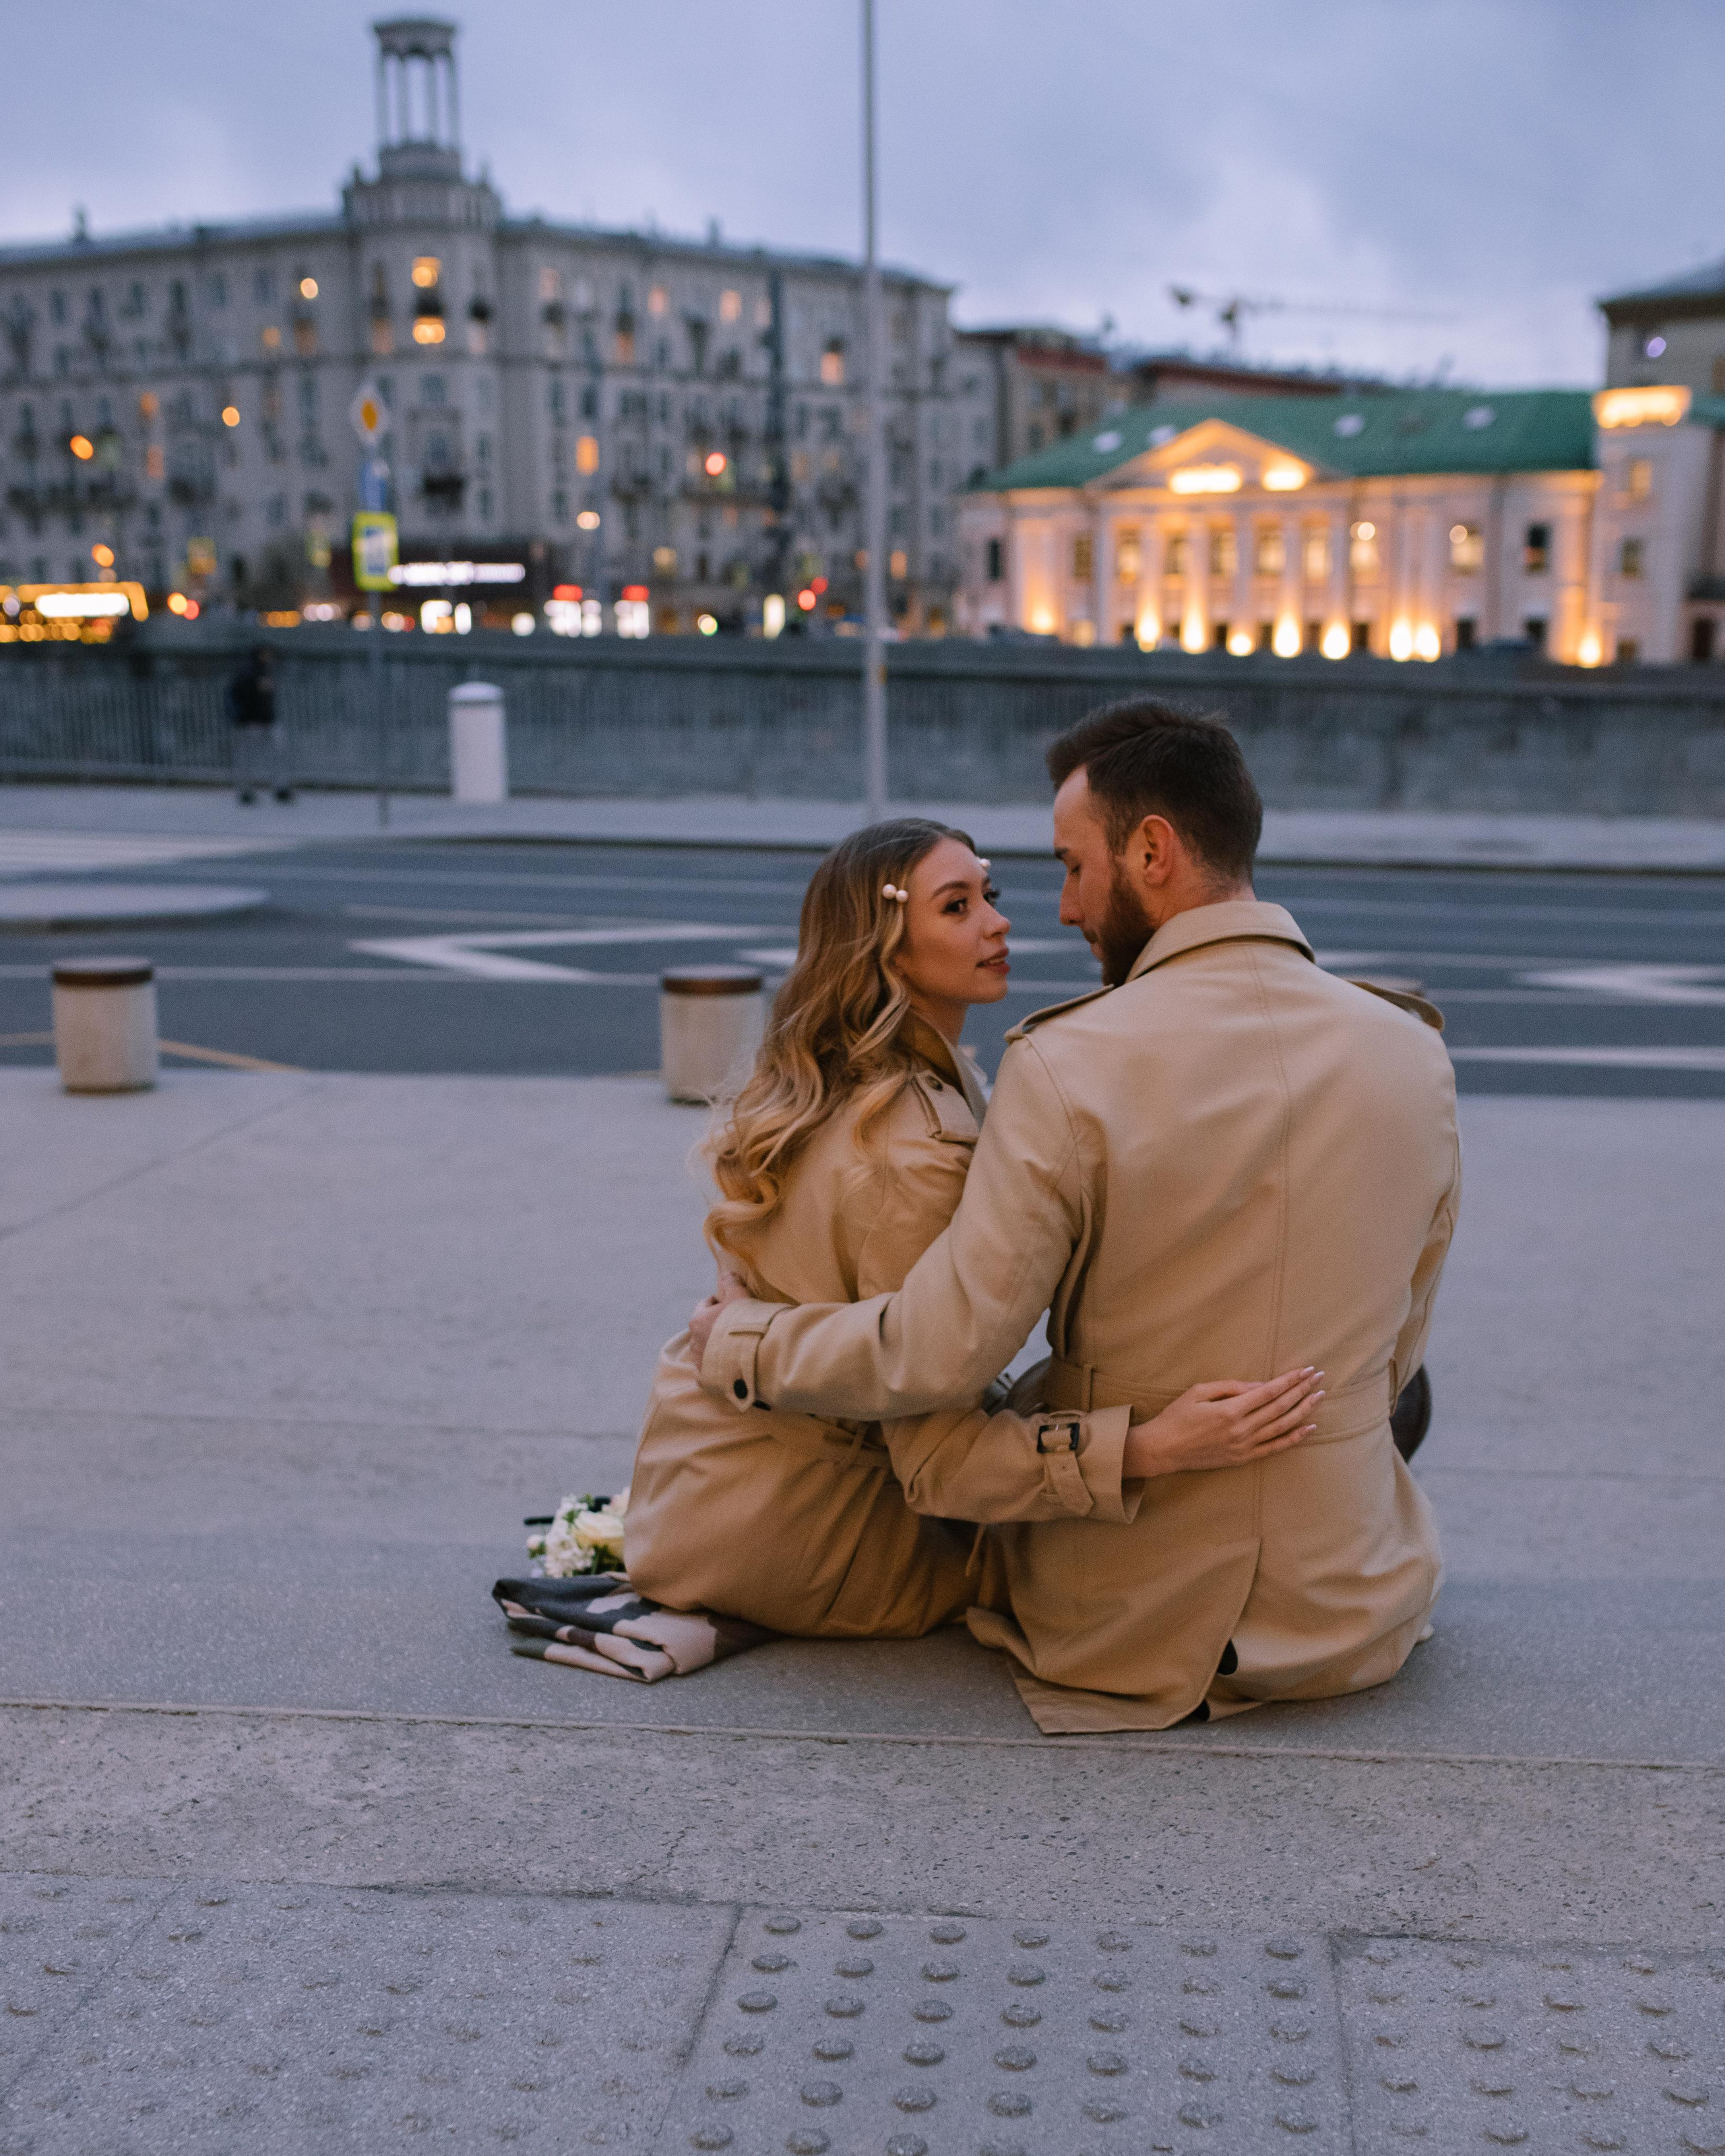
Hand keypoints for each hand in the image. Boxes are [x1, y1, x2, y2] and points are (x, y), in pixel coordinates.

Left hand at [688, 1271, 747, 1374]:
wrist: (754, 1355)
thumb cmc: (745, 1322)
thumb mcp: (739, 1296)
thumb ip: (731, 1283)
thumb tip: (726, 1273)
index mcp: (698, 1320)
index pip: (705, 1306)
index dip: (718, 1302)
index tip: (730, 1304)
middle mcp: (694, 1342)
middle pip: (704, 1329)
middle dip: (716, 1326)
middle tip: (735, 1325)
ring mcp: (700, 1362)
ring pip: (706, 1350)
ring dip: (716, 1346)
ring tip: (736, 1346)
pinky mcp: (708, 1379)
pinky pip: (711, 1370)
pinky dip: (719, 1365)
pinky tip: (733, 1363)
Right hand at [1123, 1366, 1323, 1478]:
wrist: (1163, 1449)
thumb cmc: (1177, 1416)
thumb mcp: (1198, 1391)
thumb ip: (1230, 1387)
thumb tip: (1259, 1385)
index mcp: (1230, 1410)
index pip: (1269, 1391)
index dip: (1290, 1380)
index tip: (1306, 1369)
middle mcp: (1241, 1429)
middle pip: (1280, 1407)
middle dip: (1302, 1390)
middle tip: (1319, 1377)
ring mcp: (1244, 1446)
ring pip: (1282, 1427)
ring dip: (1304, 1411)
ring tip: (1319, 1397)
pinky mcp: (1243, 1458)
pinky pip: (1275, 1448)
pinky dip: (1294, 1438)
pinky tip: (1309, 1427)